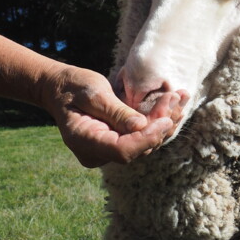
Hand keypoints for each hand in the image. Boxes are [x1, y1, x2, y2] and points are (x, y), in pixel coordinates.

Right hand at [41, 65, 187, 167]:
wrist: (60, 88)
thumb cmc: (73, 86)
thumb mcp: (94, 93)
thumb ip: (117, 111)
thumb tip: (142, 126)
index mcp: (84, 141)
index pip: (122, 150)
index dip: (146, 138)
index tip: (165, 120)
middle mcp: (95, 154)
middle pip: (136, 148)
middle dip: (160, 125)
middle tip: (177, 97)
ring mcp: (105, 152)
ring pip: (142, 145)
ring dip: (163, 122)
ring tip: (180, 97)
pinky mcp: (115, 144)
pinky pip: (139, 139)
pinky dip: (156, 123)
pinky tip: (171, 105)